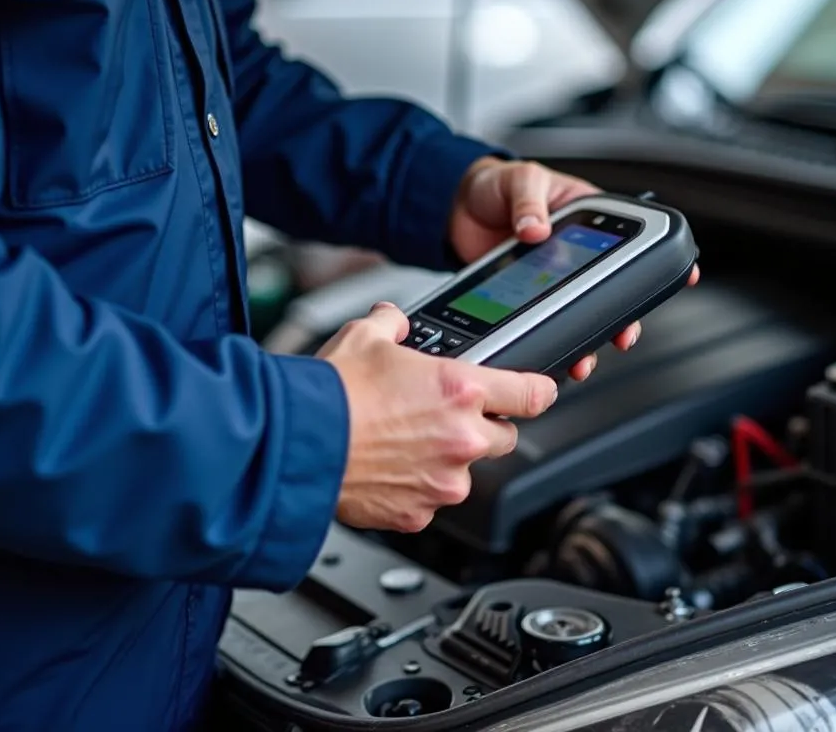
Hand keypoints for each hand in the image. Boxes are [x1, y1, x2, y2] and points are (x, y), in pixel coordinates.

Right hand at [318, 302, 556, 532]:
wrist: (295, 444)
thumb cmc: (331, 393)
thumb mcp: (366, 336)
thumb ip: (392, 324)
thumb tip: (395, 321)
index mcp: (461, 390)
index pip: (533, 394)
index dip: (540, 391)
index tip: (540, 391)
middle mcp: (462, 439)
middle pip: (505, 438)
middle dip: (484, 427)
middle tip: (446, 415)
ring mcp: (442, 482)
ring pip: (466, 472)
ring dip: (447, 459)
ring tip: (404, 443)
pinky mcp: (418, 514)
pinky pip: (431, 501)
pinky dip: (417, 488)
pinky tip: (388, 469)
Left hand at [449, 158, 699, 379]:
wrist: (456, 208)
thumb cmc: (496, 185)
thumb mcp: (519, 180)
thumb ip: (530, 202)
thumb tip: (536, 228)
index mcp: (585, 217)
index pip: (630, 239)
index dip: (657, 258)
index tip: (682, 274)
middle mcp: (576, 252)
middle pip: (612, 290)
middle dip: (624, 318)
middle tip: (624, 335)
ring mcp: (554, 278)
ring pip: (583, 314)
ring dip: (589, 338)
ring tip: (585, 357)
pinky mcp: (529, 297)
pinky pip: (548, 322)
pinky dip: (555, 340)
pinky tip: (554, 353)